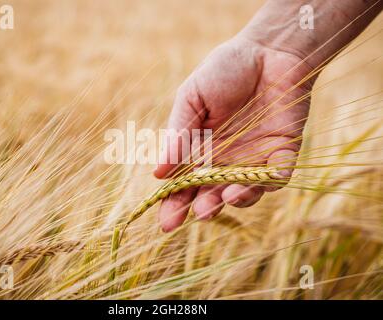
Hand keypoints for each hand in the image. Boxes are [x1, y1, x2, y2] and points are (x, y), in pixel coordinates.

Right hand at [154, 36, 313, 231]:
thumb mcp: (191, 98)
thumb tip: (158, 174)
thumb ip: (178, 134)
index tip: (166, 221)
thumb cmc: (225, 70)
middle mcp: (226, 160)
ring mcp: (254, 159)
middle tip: (198, 214)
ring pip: (246, 192)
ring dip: (237, 199)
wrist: (267, 49)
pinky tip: (260, 179)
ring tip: (227, 198)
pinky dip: (271, 181)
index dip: (175, 204)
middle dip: (204, 208)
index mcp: (200, 149)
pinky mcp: (282, 152)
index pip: (185, 183)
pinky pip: (278, 175)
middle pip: (213, 194)